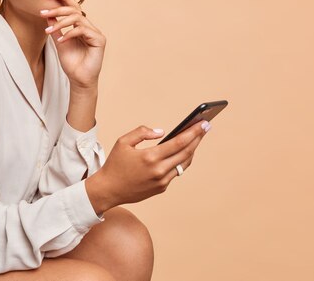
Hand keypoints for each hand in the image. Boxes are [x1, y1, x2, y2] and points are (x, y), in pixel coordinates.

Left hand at [39, 0, 104, 88]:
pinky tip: (60, 41)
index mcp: (81, 27)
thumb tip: (48, 16)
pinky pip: (82, 30)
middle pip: (75, 11)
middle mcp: (89, 28)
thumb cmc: (72, 64)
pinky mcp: (99, 40)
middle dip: (58, 10)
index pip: (74, 9)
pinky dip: (69, 34)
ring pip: (78, 18)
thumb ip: (56, 29)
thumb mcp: (59, 43)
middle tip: (44, 12)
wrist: (79, 80)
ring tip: (49, 30)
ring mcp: (95, 33)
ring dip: (61, 22)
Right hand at [85, 120, 210, 214]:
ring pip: (184, 163)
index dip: (194, 132)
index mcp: (150, 157)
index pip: (179, 142)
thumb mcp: (123, 142)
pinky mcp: (161, 188)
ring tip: (196, 138)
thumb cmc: (114, 164)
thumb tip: (162, 132)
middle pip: (186, 152)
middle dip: (198, 138)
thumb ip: (142, 132)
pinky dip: (181, 161)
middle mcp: (159, 170)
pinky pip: (175, 172)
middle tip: (206, 127)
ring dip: (192, 150)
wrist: (108, 190)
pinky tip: (183, 152)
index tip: (203, 123)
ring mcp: (162, 181)